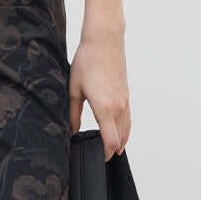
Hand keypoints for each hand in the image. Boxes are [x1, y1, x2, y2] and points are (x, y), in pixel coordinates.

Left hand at [68, 31, 130, 160]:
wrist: (104, 41)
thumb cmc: (87, 61)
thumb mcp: (74, 90)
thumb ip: (72, 114)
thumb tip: (71, 131)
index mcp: (105, 108)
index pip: (110, 140)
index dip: (104, 153)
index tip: (97, 159)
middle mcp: (119, 107)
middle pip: (120, 138)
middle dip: (111, 150)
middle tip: (99, 158)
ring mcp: (125, 100)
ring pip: (126, 129)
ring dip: (120, 141)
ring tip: (111, 151)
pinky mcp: (127, 94)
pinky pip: (128, 118)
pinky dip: (125, 129)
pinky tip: (119, 133)